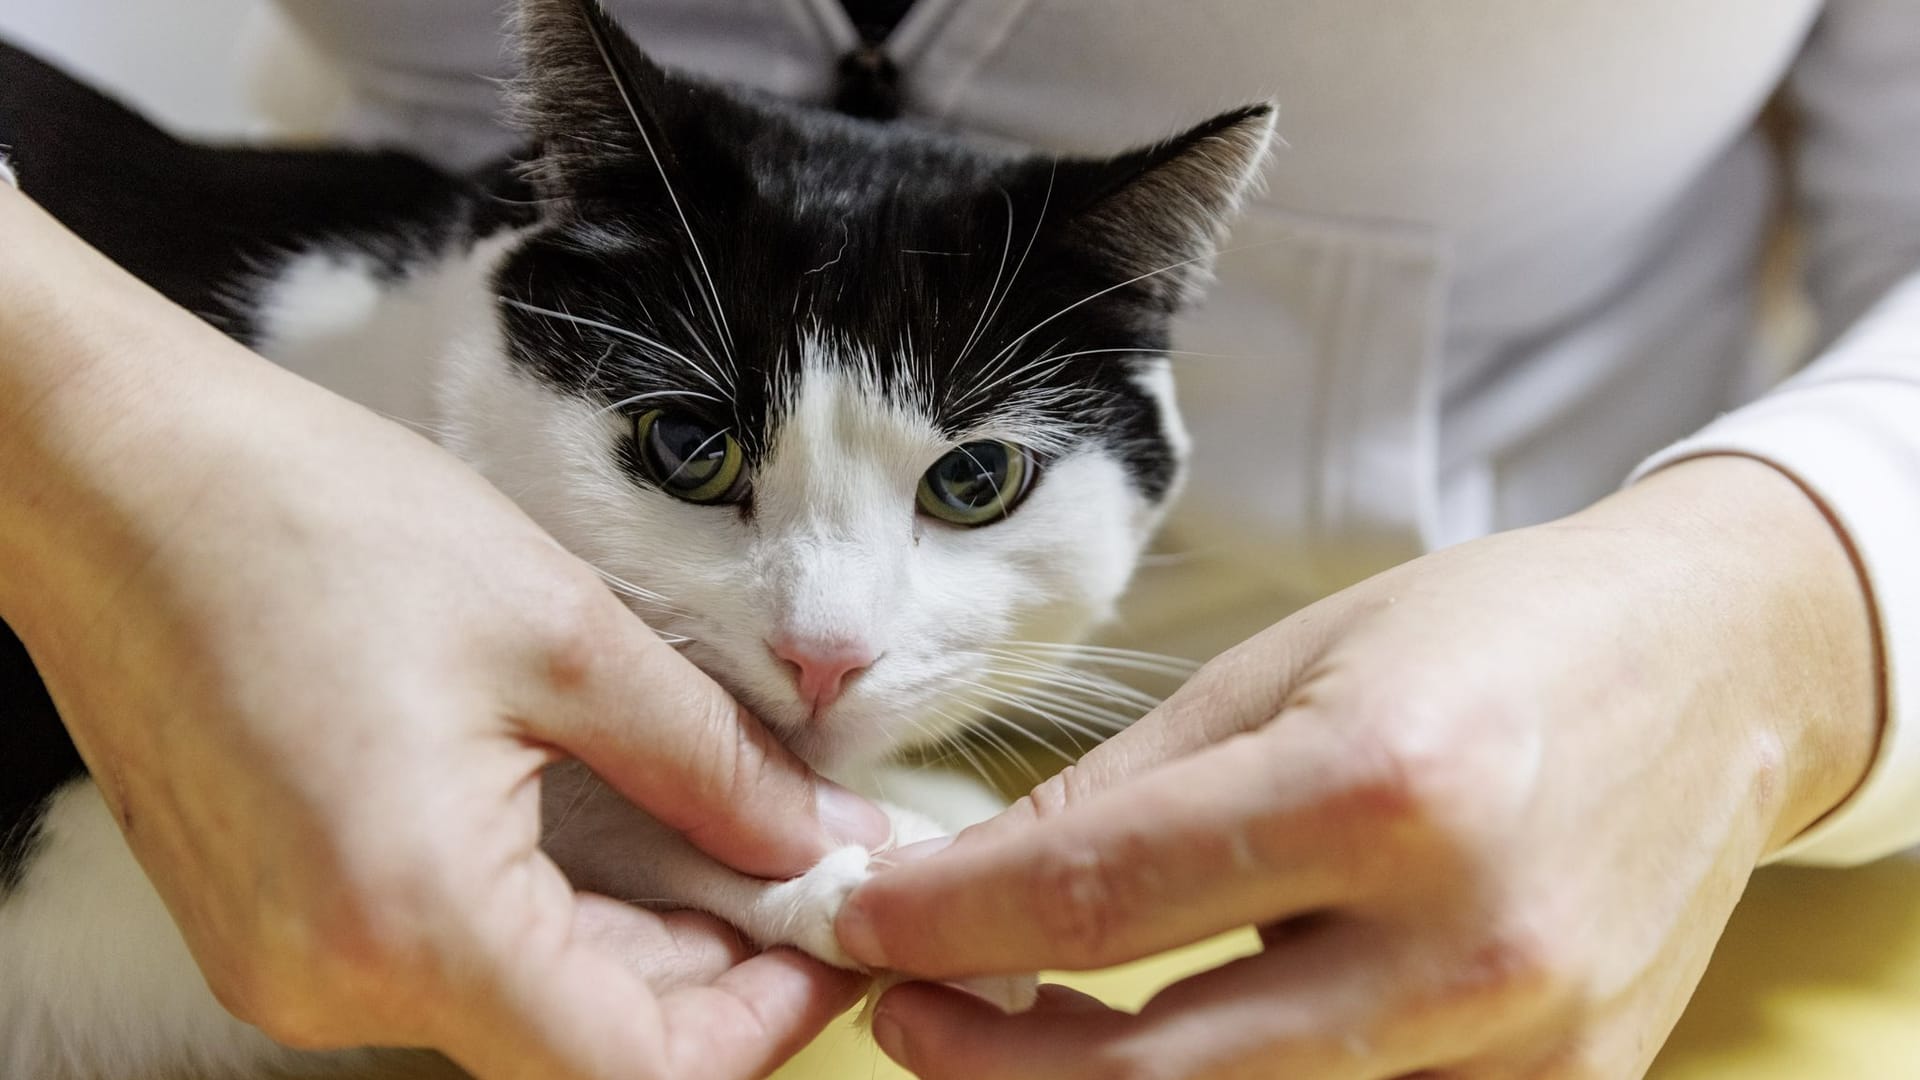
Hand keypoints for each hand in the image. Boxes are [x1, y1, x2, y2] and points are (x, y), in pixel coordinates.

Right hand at [0, 189, 883, 1077]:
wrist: (118, 475)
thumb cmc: (314, 524)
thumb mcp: (563, 634)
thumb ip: (713, 766)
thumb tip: (818, 842)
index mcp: (410, 921)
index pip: (632, 1076)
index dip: (764, 1021)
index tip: (834, 932)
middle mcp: (331, 983)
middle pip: (579, 1048)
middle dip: (716, 970)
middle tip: (801, 861)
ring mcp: (288, 963)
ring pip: (518, 1008)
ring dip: (638, 942)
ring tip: (721, 830)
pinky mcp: (273, 924)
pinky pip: (446, 962)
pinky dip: (550, 917)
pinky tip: (614, 830)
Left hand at [836, 456, 1877, 1078]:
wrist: (1711, 671)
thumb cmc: (1489, 635)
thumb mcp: (1287, 665)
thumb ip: (1126, 794)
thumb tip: (975, 883)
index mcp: (1384, 784)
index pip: (1099, 896)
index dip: (945, 923)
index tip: (857, 923)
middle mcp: (1467, 942)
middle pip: (1158, 1074)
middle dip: (993, 1057)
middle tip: (907, 1008)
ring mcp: (1530, 1049)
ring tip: (1026, 1021)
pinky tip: (1185, 1038)